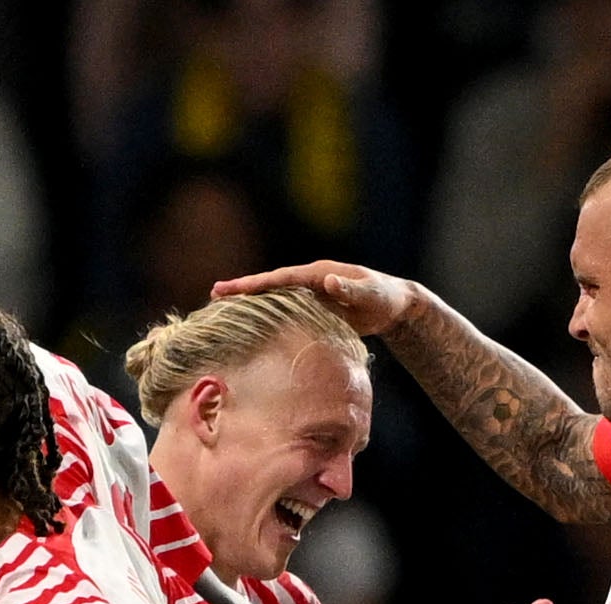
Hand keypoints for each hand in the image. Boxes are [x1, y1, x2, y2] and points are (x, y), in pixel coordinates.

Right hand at [211, 261, 414, 336]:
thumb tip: (328, 282)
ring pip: (276, 296)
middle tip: (215, 294)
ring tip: (224, 306)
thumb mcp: (371, 295)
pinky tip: (253, 323)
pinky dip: (269, 313)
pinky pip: (288, 310)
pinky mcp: (315, 307)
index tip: (232, 288)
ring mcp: (312, 294)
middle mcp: (311, 280)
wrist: (395, 305)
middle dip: (244, 289)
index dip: (256, 283)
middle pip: (271, 284)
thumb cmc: (385, 298)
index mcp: (319, 274)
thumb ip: (351, 290)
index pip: (281, 278)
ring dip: (252, 301)